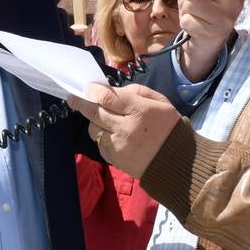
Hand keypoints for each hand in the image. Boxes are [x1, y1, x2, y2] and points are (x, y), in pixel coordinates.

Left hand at [68, 83, 182, 177]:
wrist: (177, 161)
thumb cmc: (168, 127)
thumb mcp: (159, 102)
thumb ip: (135, 92)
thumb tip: (110, 90)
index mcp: (139, 111)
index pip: (107, 98)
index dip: (93, 91)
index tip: (87, 88)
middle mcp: (126, 128)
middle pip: (94, 112)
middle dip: (81, 104)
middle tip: (73, 99)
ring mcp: (119, 146)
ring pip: (94, 129)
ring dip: (95, 122)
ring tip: (104, 120)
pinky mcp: (115, 160)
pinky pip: (99, 144)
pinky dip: (102, 138)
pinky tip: (112, 135)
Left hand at [176, 0, 245, 81]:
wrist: (204, 44)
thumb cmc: (202, 12)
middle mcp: (237, 3)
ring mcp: (227, 20)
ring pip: (196, 2)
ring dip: (184, 5)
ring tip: (190, 11)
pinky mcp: (214, 34)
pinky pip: (189, 20)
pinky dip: (184, 21)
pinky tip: (192, 25)